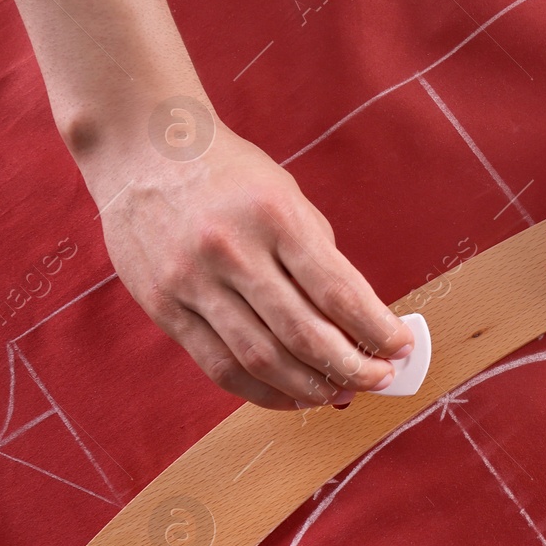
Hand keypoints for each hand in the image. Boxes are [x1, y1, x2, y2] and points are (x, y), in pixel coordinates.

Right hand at [83, 118, 412, 408]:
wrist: (143, 149)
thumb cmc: (231, 176)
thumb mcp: (288, 197)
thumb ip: (319, 257)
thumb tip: (360, 324)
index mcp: (273, 216)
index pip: (337, 290)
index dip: (376, 329)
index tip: (402, 348)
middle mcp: (230, 250)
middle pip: (302, 333)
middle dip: (351, 367)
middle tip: (380, 380)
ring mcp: (191, 282)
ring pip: (260, 359)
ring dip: (310, 388)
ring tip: (341, 393)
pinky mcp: (162, 306)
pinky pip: (218, 366)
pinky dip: (262, 391)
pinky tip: (292, 396)